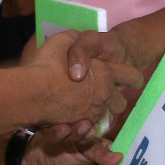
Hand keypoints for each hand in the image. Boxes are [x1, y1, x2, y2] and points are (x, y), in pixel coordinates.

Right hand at [22, 125, 122, 164]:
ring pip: (80, 135)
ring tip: (85, 127)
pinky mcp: (56, 136)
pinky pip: (58, 133)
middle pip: (98, 148)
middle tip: (114, 155)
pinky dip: (60, 132)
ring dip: (83, 131)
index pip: (112, 163)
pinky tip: (64, 130)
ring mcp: (72, 140)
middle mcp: (89, 148)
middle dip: (104, 150)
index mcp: (99, 162)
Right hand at [28, 31, 143, 127]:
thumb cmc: (49, 63)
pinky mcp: (79, 125)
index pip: (132, 76)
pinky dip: (85, 121)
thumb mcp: (66, 39)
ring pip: (106, 115)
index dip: (132, 77)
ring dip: (101, 110)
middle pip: (121, 102)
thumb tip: (81, 42)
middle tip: (106, 94)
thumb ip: (79, 41)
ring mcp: (92, 112)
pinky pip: (89, 125)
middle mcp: (104, 94)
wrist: (32, 93)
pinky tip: (74, 113)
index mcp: (105, 72)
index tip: (132, 79)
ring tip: (89, 104)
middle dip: (116, 99)